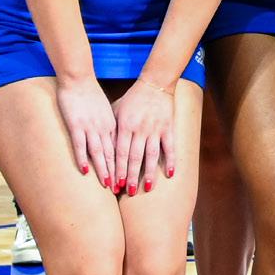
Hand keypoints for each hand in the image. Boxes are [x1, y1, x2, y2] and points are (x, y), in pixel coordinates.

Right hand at [55, 76, 119, 188]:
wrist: (79, 78)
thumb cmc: (91, 93)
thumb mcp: (106, 110)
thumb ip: (110, 125)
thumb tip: (115, 139)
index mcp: (113, 124)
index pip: (121, 150)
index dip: (125, 166)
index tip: (129, 179)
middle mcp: (104, 128)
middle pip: (113, 154)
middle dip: (118, 173)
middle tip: (123, 190)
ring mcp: (90, 126)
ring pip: (99, 152)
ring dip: (104, 170)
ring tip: (108, 185)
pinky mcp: (76, 124)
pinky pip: (80, 144)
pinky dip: (83, 158)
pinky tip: (85, 170)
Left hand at [113, 79, 179, 193]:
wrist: (155, 83)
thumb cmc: (132, 98)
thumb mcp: (116, 110)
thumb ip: (112, 129)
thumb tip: (104, 149)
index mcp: (125, 125)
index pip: (120, 152)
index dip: (117, 170)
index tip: (114, 184)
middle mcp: (140, 129)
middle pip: (134, 157)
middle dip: (130, 176)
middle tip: (128, 192)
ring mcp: (155, 129)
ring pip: (151, 155)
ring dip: (149, 173)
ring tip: (147, 188)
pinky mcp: (168, 128)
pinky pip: (169, 147)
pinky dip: (170, 160)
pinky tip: (170, 174)